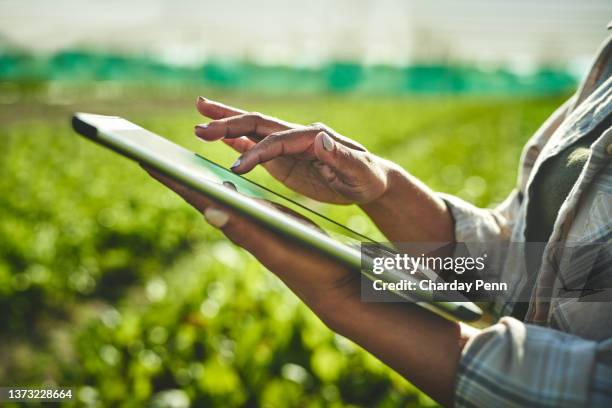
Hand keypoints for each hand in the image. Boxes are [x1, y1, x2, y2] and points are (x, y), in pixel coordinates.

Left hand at [143, 167, 359, 316]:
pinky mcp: (267, 222)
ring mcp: (252, 223)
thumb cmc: (309, 263)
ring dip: (196, 178)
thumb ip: (245, 229)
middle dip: (176, 175)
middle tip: (151, 153)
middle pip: (200, 194)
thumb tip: (209, 210)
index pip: (197, 197)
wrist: (332, 282)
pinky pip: (238, 198)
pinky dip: (224, 184)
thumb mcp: (276, 244)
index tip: (144, 158)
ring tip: (177, 162)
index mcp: (238, 225)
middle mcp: (240, 224)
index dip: (171, 178)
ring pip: (217, 196)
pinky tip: (223, 179)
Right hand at [194, 97, 389, 204]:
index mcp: (313, 137)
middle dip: (229, 123)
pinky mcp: (285, 158)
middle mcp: (297, 136)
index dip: (256, 152)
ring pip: (253, 131)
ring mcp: (289, 146)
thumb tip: (320, 137)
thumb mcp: (359, 170)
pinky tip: (220, 137)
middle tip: (200, 123)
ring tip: (199, 122)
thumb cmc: (367, 177)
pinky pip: (257, 146)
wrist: (369, 180)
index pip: (277, 141)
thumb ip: (340, 156)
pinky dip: (237, 141)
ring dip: (227, 125)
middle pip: (258, 124)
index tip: (237, 168)